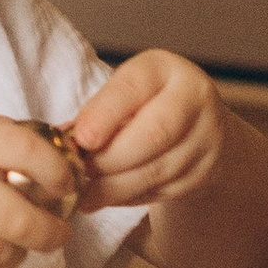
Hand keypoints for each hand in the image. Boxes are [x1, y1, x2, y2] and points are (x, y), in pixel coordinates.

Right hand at [0, 113, 84, 267]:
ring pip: (4, 253)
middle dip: (52, 233)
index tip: (66, 183)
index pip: (27, 152)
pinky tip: (4, 266)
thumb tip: (58, 147)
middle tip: (59, 233)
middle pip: (21, 220)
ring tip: (22, 245)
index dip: (57, 170)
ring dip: (23, 254)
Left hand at [69, 51, 228, 209]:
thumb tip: (62, 139)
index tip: (81, 139)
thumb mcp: (124, 94)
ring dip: (115, 187)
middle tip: (79, 172)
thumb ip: (97, 112)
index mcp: (165, 70)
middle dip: (110, 158)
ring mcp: (206, 138)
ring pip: (158, 170)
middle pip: (154, 134)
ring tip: (86, 194)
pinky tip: (108, 198)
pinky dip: (129, 198)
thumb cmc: (146, 104)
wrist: (197, 124)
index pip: (134, 89)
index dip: (105, 115)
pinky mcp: (206, 172)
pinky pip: (162, 191)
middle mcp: (194, 99)